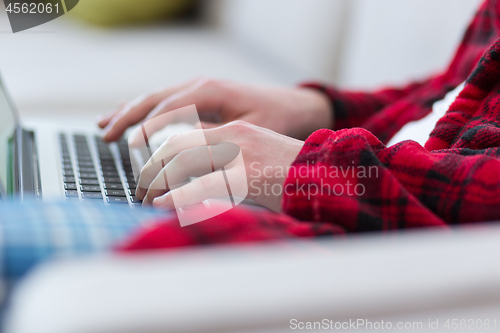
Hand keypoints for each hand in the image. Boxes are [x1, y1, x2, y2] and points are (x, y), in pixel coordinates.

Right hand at [97, 78, 331, 141]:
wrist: (291, 106)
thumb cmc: (273, 117)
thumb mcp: (247, 129)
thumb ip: (215, 137)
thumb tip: (183, 149)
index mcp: (209, 91)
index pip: (168, 108)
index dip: (148, 126)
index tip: (130, 145)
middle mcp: (198, 86)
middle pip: (153, 100)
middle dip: (127, 117)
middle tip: (105, 135)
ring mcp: (196, 90)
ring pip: (153, 99)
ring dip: (127, 112)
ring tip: (104, 126)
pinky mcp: (197, 99)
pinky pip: (163, 103)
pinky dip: (142, 111)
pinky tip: (127, 118)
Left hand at [137, 120, 303, 211]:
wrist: (328, 173)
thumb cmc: (293, 171)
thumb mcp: (257, 156)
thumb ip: (229, 161)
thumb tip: (201, 176)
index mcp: (236, 130)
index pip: (186, 132)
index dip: (162, 149)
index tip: (148, 166)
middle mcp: (234, 136)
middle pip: (178, 143)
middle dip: (153, 164)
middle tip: (142, 184)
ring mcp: (240, 155)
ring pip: (185, 161)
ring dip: (160, 180)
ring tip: (146, 197)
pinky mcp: (247, 176)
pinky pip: (204, 184)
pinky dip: (180, 195)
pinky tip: (164, 203)